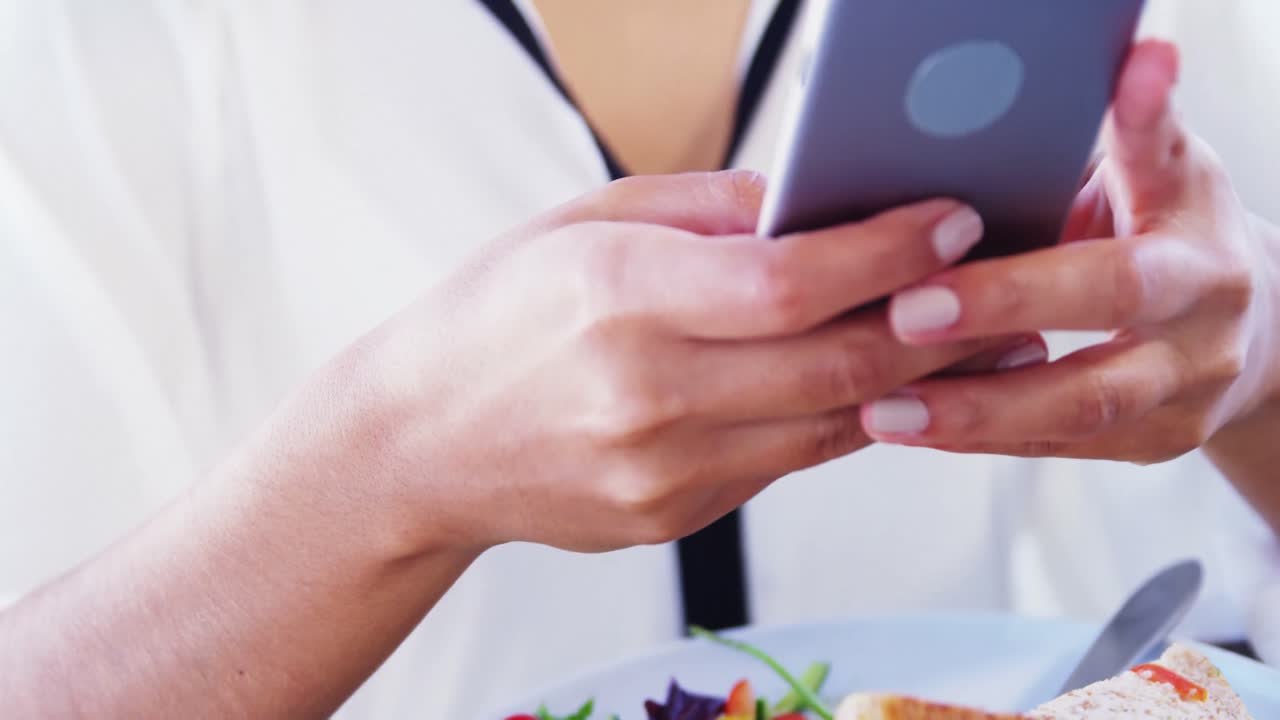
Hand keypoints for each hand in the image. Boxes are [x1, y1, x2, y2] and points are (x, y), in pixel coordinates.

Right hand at [345, 171, 1012, 553]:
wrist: (421, 443)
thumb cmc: (498, 317)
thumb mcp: (586, 224)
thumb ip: (710, 213)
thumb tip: (818, 207)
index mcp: (619, 297)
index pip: (791, 284)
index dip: (889, 254)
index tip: (953, 221)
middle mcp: (644, 394)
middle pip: (834, 367)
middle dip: (936, 324)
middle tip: (999, 288)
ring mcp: (660, 472)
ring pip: (829, 427)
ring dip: (916, 383)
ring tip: (975, 342)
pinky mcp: (672, 517)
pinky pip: (785, 463)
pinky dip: (842, 421)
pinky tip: (877, 385)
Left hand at [858, 40, 1279, 464]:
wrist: (1247, 330)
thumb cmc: (1175, 234)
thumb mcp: (1161, 172)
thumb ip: (1128, 130)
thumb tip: (1134, 57)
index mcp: (1194, 222)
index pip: (1150, 178)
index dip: (1098, 159)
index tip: (985, 192)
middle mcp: (1201, 311)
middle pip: (1110, 306)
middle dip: (1003, 308)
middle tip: (905, 312)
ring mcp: (1183, 388)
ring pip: (1081, 407)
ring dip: (976, 408)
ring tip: (885, 407)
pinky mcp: (1151, 442)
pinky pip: (1058, 448)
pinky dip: (980, 438)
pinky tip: (911, 427)